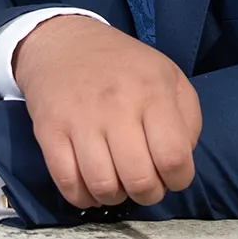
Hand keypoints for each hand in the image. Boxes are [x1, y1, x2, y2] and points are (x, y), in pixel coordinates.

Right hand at [13, 16, 200, 210]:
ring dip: (115, 196)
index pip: (174, 157)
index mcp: (152, 90)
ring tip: (117, 179)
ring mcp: (80, 119)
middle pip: (140, 181)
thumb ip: (188, 119)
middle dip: (148, 193)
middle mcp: (117, 105)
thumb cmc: (124, 66)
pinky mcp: (49, 131)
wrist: (64, 42)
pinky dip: (83, 196)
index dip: (179, 179)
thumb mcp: (169, 76)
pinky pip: (68, 185)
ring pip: (104, 187)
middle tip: (143, 180)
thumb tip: (181, 162)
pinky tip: (90, 182)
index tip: (171, 173)